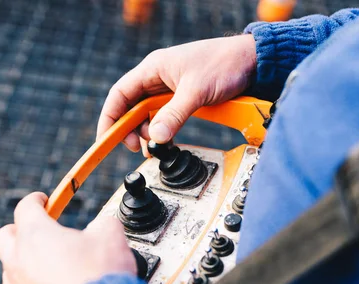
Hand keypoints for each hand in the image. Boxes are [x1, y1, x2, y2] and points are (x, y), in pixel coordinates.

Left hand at [0, 192, 136, 283]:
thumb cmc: (100, 276)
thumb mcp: (110, 235)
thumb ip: (101, 223)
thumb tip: (101, 226)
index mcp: (35, 234)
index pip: (25, 207)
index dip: (36, 200)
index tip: (44, 200)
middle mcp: (19, 260)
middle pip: (4, 236)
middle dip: (19, 229)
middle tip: (39, 230)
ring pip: (10, 267)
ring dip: (24, 260)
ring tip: (49, 262)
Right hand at [97, 35, 255, 155]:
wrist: (252, 60)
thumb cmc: (224, 64)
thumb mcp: (196, 92)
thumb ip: (174, 115)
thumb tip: (154, 138)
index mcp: (153, 68)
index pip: (119, 95)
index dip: (109, 118)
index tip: (105, 140)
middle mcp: (157, 77)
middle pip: (131, 106)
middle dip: (129, 129)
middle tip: (137, 147)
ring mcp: (170, 87)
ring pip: (148, 113)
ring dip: (147, 131)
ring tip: (154, 146)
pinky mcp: (183, 97)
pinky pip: (164, 115)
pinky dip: (162, 130)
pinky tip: (166, 141)